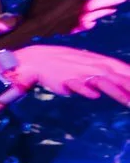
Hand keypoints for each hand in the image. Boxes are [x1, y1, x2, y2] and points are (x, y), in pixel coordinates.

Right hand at [14, 46, 129, 104]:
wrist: (40, 59)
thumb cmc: (69, 63)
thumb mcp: (92, 65)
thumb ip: (110, 74)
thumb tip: (124, 84)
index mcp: (104, 62)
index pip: (127, 71)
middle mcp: (96, 66)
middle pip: (120, 78)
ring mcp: (82, 72)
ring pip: (104, 82)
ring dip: (117, 92)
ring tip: (129, 104)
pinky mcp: (68, 79)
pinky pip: (79, 85)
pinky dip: (87, 90)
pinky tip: (94, 96)